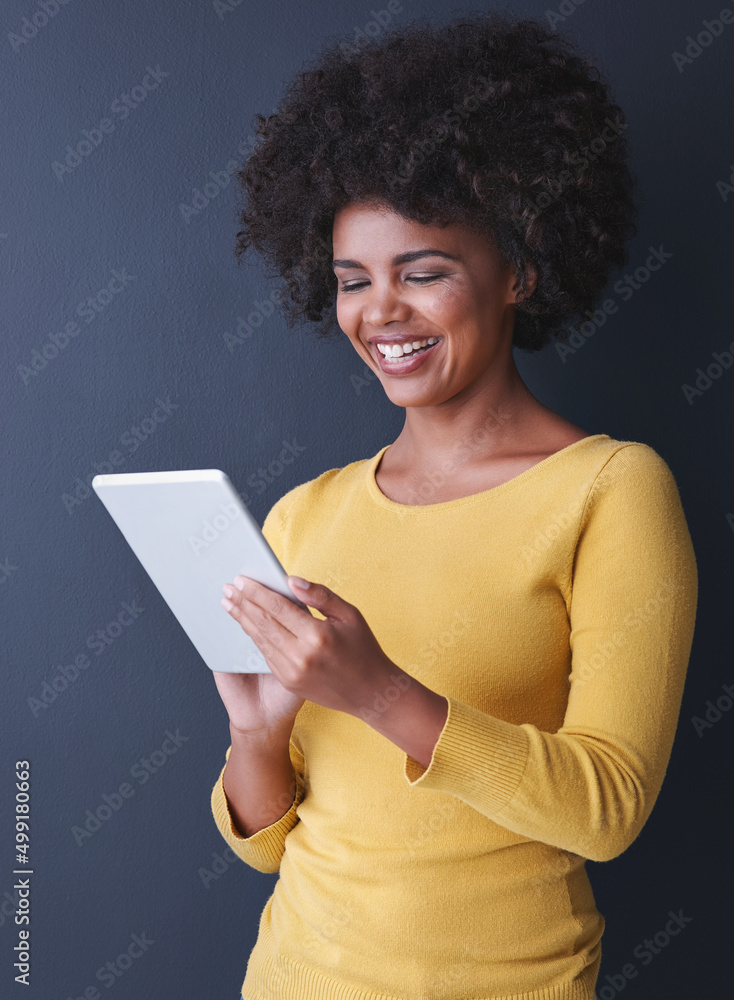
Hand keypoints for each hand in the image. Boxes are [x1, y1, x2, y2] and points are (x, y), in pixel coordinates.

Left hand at [219, 573, 405, 718]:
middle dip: (243, 604)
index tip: (241, 580)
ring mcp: (292, 672)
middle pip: (263, 623)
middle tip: (228, 589)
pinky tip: (247, 625)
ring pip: (260, 640)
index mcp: (317, 635)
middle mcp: (301, 656)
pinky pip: (267, 655)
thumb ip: (319, 596)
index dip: (257, 593)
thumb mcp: (349, 615)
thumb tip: (290, 581)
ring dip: (242, 620)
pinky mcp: (289, 682)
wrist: (371, 693)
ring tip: (230, 604)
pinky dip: (255, 638)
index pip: (278, 608)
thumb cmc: (363, 649)